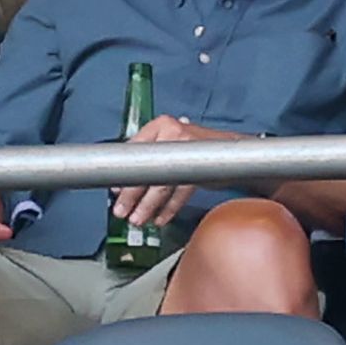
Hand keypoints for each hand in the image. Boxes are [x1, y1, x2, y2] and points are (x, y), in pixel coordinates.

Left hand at [114, 115, 246, 228]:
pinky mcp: (200, 166)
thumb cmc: (192, 147)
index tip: (116, 191)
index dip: (123, 174)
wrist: (230, 148)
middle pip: (146, 168)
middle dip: (131, 194)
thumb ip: (146, 158)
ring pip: (163, 183)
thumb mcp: (167, 143)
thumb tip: (121, 185)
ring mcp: (188, 148)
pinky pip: (180, 193)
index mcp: (160, 125)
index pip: (134, 150)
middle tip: (121, 210)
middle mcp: (173, 132)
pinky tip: (161, 218)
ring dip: (148, 206)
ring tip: (139, 219)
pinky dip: (169, 208)